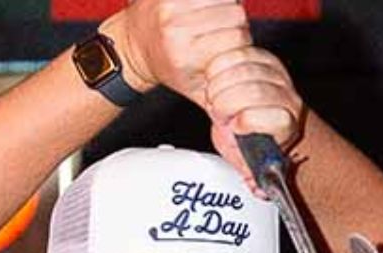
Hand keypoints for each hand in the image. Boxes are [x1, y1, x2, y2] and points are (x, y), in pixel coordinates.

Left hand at [103, 0, 251, 105]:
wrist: (136, 45)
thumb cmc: (170, 67)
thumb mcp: (198, 91)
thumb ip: (223, 100)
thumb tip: (246, 111)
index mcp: (185, 55)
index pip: (237, 38)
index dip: (242, 42)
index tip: (233, 49)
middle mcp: (176, 28)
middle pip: (235, 15)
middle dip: (236, 24)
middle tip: (225, 32)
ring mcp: (171, 5)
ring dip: (227, 7)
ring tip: (216, 20)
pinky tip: (207, 8)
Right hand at [203, 47, 304, 191]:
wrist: (260, 116)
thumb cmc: (253, 139)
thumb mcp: (247, 160)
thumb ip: (251, 175)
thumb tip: (258, 189)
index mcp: (286, 125)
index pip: (271, 116)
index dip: (247, 121)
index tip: (235, 126)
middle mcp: (286, 97)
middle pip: (252, 90)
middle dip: (226, 103)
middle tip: (221, 113)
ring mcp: (276, 75)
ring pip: (243, 68)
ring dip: (221, 85)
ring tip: (219, 98)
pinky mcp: (264, 57)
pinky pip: (236, 54)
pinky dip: (220, 66)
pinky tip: (218, 79)